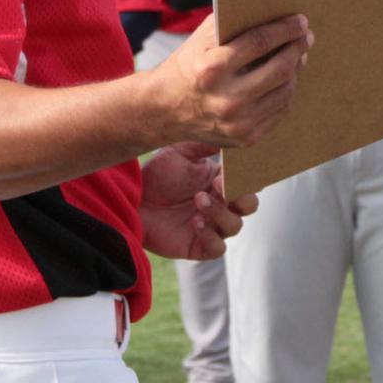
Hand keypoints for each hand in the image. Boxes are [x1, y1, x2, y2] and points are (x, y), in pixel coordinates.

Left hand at [139, 142, 257, 259]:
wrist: (133, 199)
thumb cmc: (157, 175)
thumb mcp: (180, 152)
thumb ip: (205, 143)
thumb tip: (229, 135)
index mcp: (221, 182)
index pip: (247, 181)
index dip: (244, 177)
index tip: (227, 170)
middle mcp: (221, 205)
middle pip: (249, 205)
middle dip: (240, 196)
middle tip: (218, 186)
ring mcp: (212, 227)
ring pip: (234, 226)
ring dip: (220, 212)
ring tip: (198, 200)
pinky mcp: (199, 246)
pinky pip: (218, 247)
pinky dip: (212, 236)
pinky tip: (196, 223)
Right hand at [155, 12, 310, 149]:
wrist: (164, 110)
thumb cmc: (186, 67)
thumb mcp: (200, 40)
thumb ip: (231, 23)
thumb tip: (271, 11)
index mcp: (212, 69)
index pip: (260, 42)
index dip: (285, 29)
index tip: (301, 21)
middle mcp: (227, 99)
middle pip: (280, 69)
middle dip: (297, 48)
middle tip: (305, 37)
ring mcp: (238, 123)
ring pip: (285, 91)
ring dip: (295, 70)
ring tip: (296, 56)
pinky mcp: (246, 138)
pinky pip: (280, 111)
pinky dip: (286, 91)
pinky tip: (286, 78)